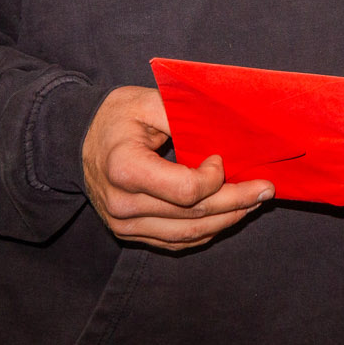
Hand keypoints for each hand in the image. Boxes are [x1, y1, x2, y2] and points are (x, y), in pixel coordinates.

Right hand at [80, 86, 271, 251]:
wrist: (76, 141)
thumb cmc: (115, 118)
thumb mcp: (145, 102)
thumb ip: (183, 115)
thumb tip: (224, 131)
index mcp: (124, 169)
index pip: (185, 190)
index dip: (214, 179)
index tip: (220, 159)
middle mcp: (122, 205)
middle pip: (193, 215)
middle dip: (236, 202)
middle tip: (267, 190)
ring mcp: (124, 225)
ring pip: (188, 235)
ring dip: (227, 219)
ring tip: (253, 203)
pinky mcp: (130, 234)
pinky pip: (176, 241)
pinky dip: (207, 230)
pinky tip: (228, 215)